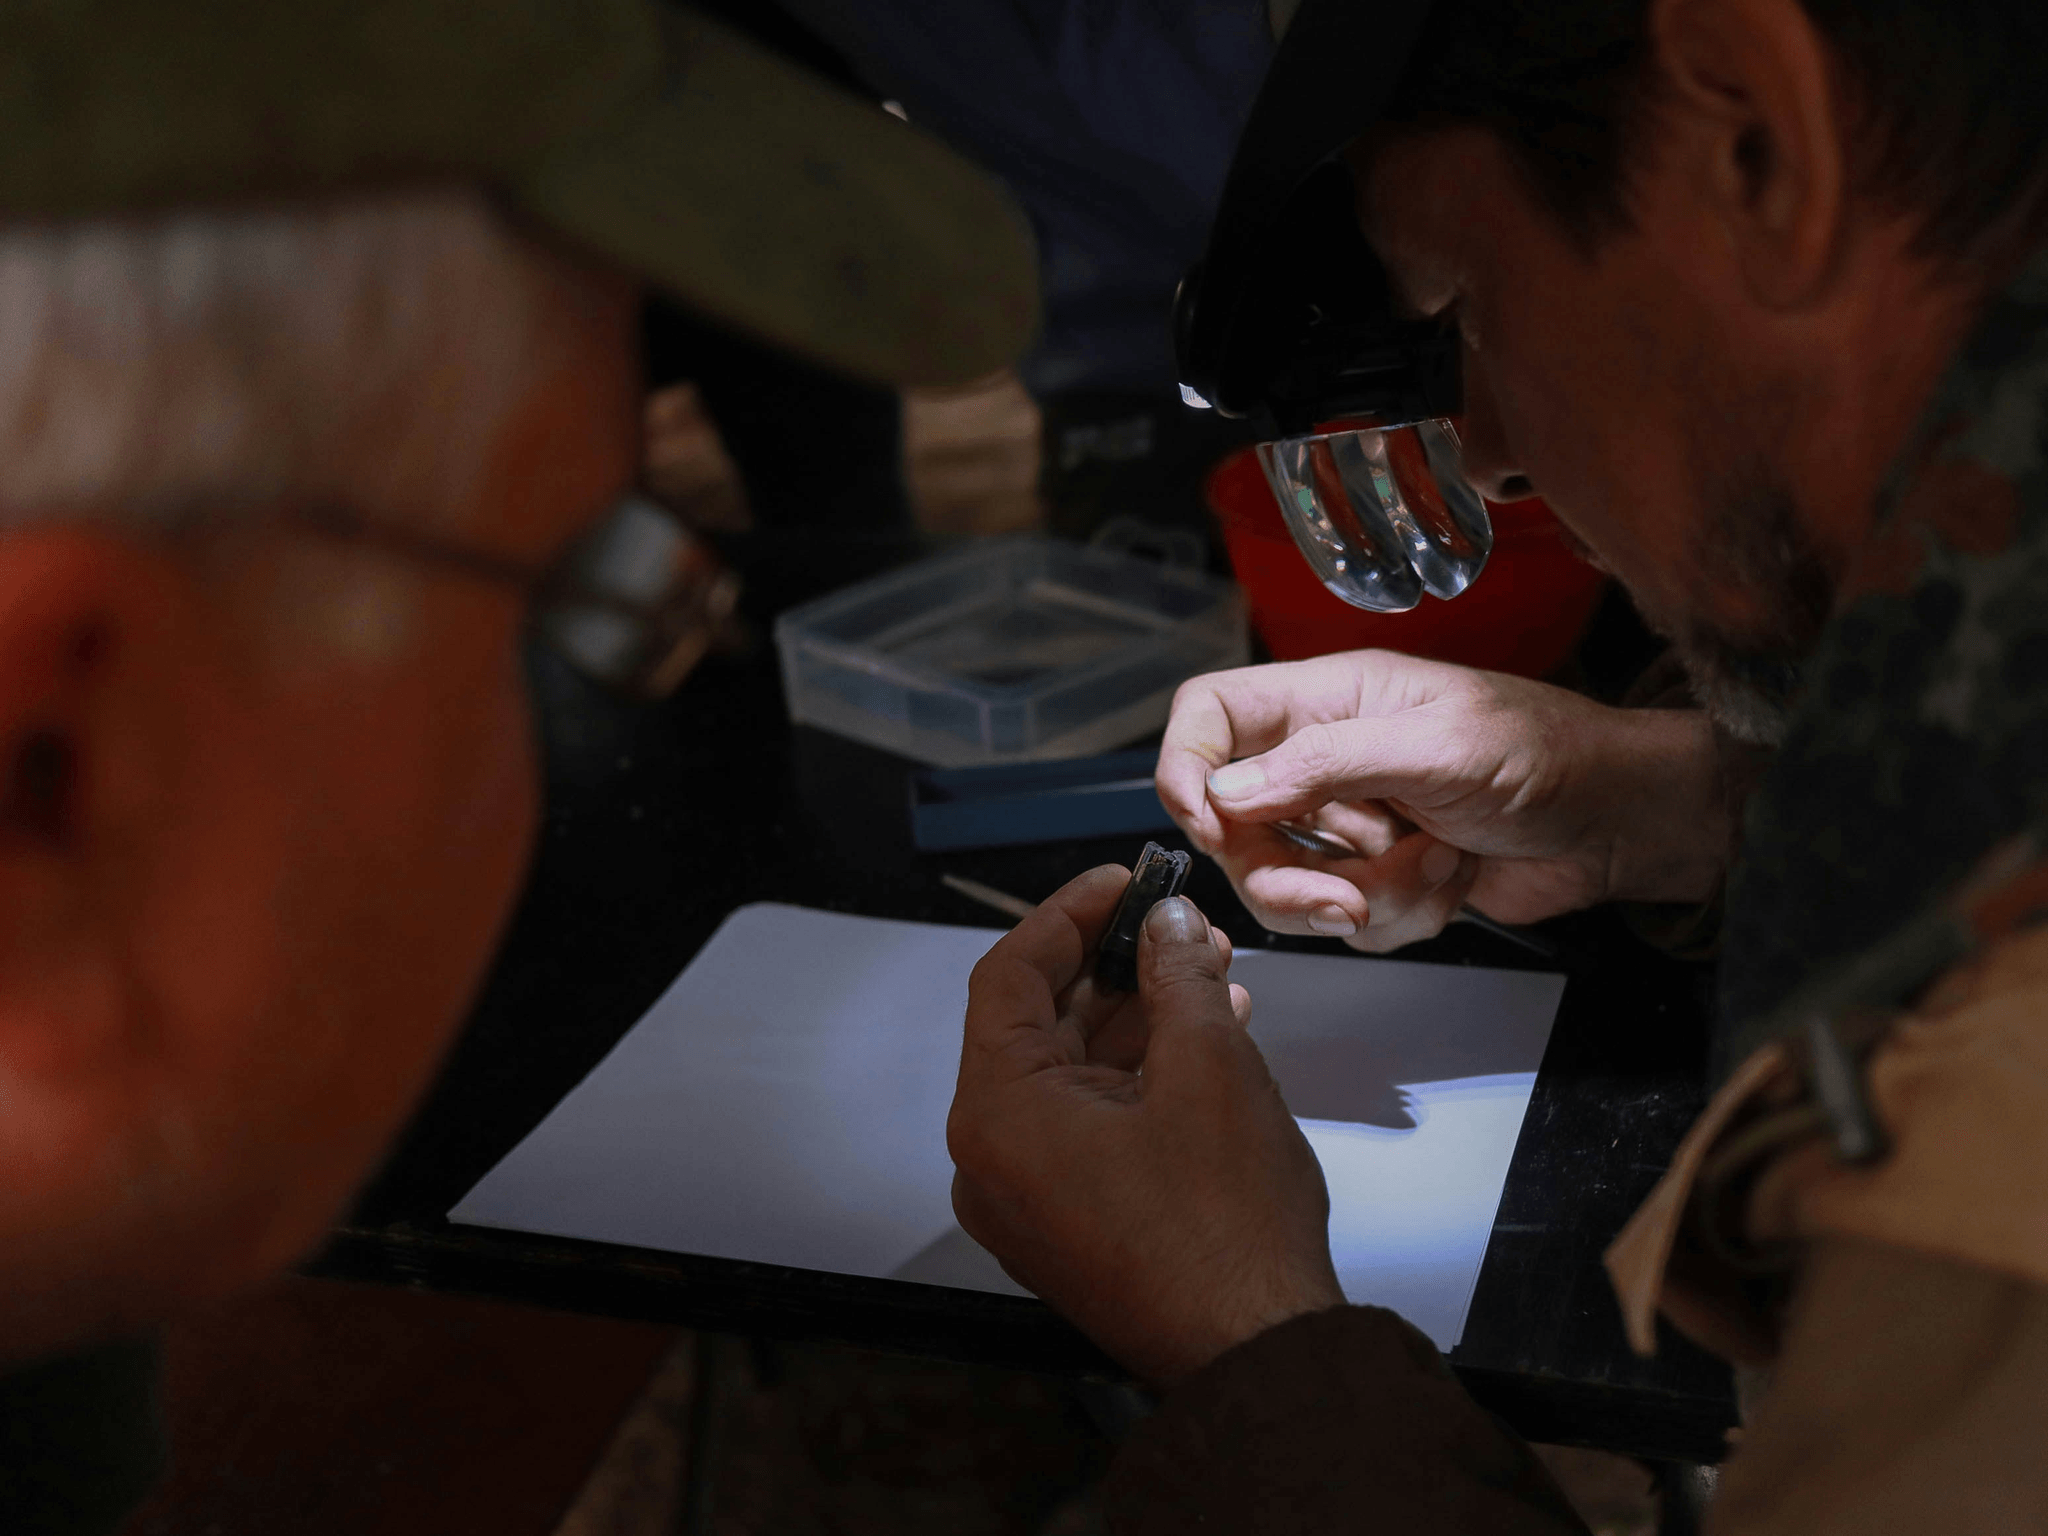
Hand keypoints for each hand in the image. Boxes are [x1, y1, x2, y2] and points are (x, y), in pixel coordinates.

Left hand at [948, 866, 1343, 1384]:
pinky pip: (1089, 1126)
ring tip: (1207, 972)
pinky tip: (1203, 1039)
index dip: (1067, 917)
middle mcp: (994, 1161)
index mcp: (998, 1116)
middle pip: (1037, 1026)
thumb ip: (1177, 977)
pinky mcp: (1071, 1225)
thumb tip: (1168, 928)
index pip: (1008, 979)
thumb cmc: (1227, 1232)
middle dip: (1113, 966)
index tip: (1119, 882)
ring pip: (1070, 1077)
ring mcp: (1030, 1200)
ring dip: (1135, 1019)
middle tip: (1173, 922)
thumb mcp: (1209, 1068)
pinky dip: (1137, 1078)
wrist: (1260, 1354)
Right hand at [1158, 650, 1728, 951]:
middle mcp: (1322, 760)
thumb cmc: (1540, 753)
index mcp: (1323, 701)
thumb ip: (1324, 764)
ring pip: (1291, 887)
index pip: (1209, 715)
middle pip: (1236, 828)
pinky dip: (1403, 913)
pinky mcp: (1380, 879)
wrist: (1616, 821)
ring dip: (1365, 894)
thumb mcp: (1433, 746)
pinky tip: (1454, 877)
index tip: (1208, 823)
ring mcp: (1349, 824)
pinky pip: (1348, 921)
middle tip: (1346, 895)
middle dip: (1289, 876)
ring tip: (1434, 865)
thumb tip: (1225, 792)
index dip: (1186, 766)